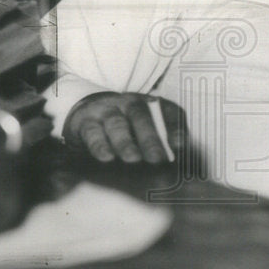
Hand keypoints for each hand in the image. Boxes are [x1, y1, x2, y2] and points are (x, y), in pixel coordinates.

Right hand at [62, 92, 185, 164]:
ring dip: (125, 142)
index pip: (168, 111)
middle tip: (157, 159)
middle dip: (150, 139)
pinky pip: (93, 132)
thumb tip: (173, 164)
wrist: (88, 113)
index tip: (181, 145)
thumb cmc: (127, 127)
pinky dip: (99, 145)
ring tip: (133, 159)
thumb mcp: (146, 130)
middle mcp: (130, 104)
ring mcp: (107, 111)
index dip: (176, 127)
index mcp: (151, 105)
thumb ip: (162, 144)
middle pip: (141, 116)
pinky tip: (106, 157)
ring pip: (116, 124)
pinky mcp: (87, 122)